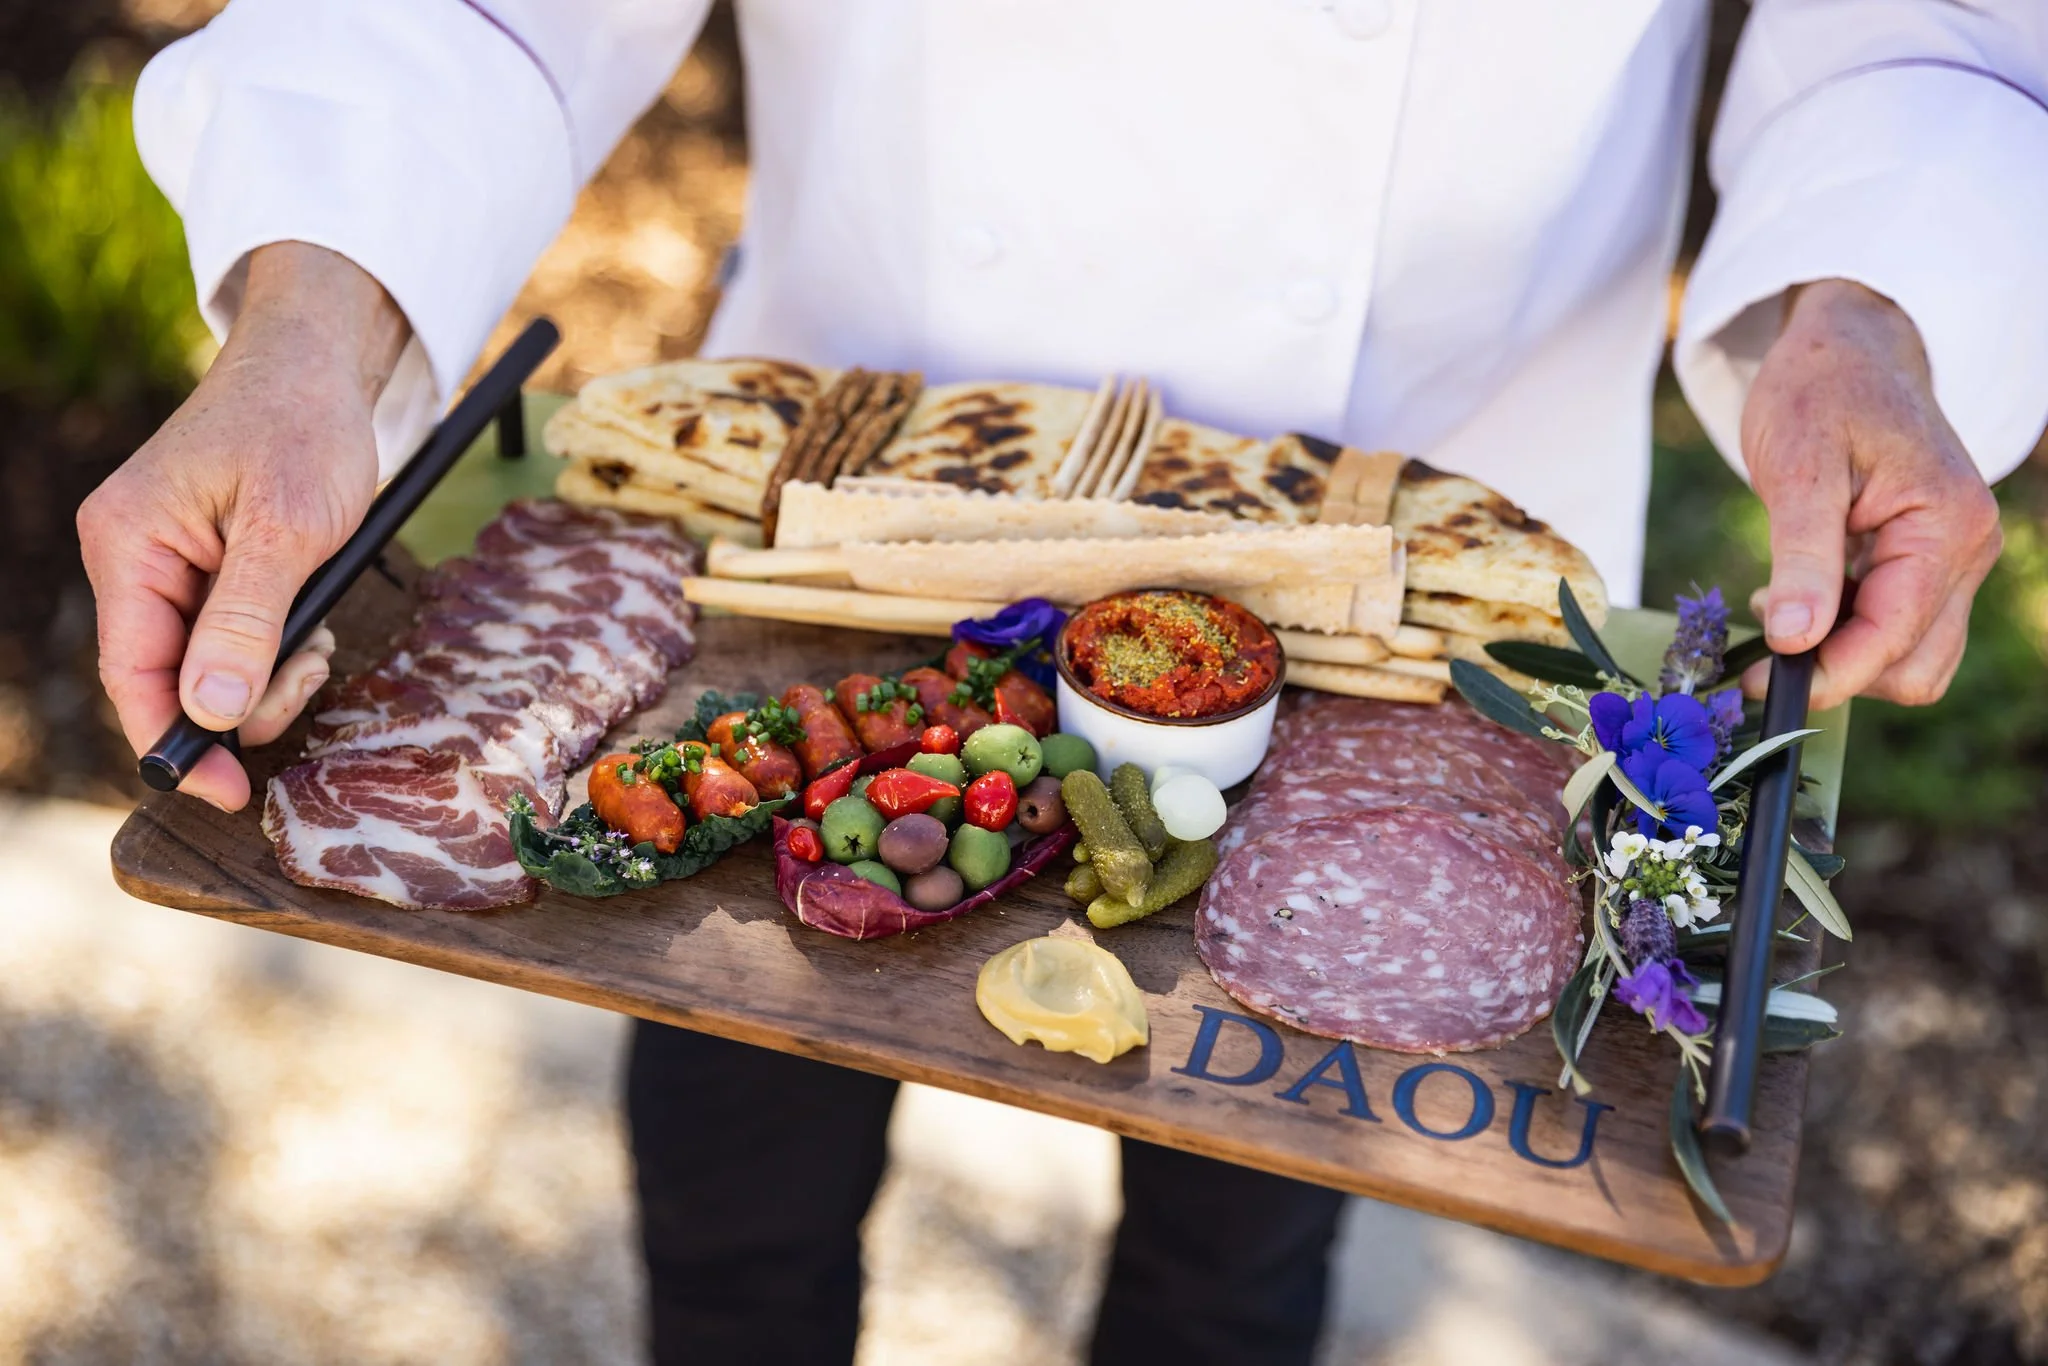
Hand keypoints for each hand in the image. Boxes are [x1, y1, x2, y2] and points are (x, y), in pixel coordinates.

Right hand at [79, 243, 407, 809]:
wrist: (322, 364)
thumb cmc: (305, 426)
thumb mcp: (290, 528)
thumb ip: (246, 621)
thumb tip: (207, 709)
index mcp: (128, 542)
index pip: (133, 673)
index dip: (177, 743)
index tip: (231, 793)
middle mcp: (135, 556)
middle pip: (173, 678)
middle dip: (244, 699)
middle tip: (309, 674)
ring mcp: (171, 561)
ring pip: (211, 666)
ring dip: (270, 672)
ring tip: (318, 636)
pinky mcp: (210, 565)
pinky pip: (233, 637)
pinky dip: (279, 644)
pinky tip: (312, 616)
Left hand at [1738, 279, 2002, 710]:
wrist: (1848, 349)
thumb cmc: (1820, 391)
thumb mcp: (1797, 467)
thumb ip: (1803, 558)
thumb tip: (1796, 642)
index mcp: (1945, 526)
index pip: (1893, 640)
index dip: (1826, 675)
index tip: (1755, 684)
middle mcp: (1968, 551)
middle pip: (1913, 668)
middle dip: (1838, 671)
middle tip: (1763, 641)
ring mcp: (1956, 560)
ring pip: (1911, 658)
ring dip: (1843, 655)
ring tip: (1782, 606)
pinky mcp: (1933, 563)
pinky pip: (1900, 628)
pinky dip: (1848, 632)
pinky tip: (1801, 596)